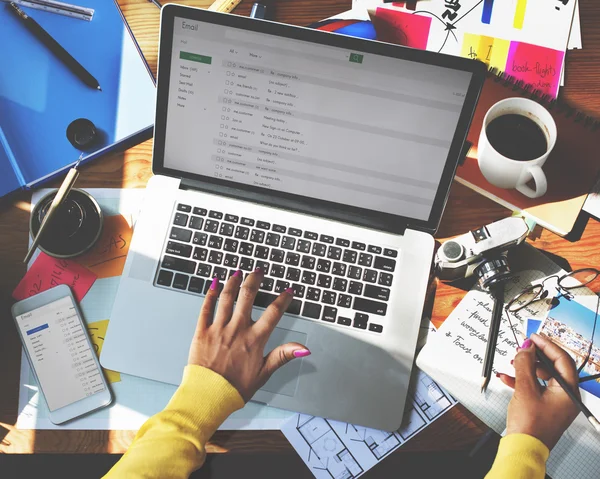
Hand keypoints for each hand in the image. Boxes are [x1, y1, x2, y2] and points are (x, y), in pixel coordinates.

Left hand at [188, 269, 309, 401]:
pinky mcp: (202, 332)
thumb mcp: (264, 373)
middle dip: (255, 280)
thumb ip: (283, 356)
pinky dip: (210, 294)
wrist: (207, 397)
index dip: (283, 299)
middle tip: (258, 271)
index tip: (288, 291)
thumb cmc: (234, 388)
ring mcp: (218, 329)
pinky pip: (206, 308)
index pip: (273, 313)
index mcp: (254, 340)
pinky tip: (214, 284)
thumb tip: (303, 348)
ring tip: (238, 272)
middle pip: (248, 297)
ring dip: (233, 282)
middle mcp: (237, 330)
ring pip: (227, 298)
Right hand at [497, 333, 579, 449]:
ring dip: (526, 368)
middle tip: (522, 347)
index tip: (534, 337)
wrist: (523, 448)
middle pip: (553, 367)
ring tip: (513, 362)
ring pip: (542, 376)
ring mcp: (555, 402)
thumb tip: (526, 348)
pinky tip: (508, 378)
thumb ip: (525, 364)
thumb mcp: (525, 389)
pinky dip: (522, 380)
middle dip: (535, 356)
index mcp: (568, 392)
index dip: (547, 345)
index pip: (562, 360)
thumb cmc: (530, 426)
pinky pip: (535, 387)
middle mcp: (565, 397)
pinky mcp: (544, 407)